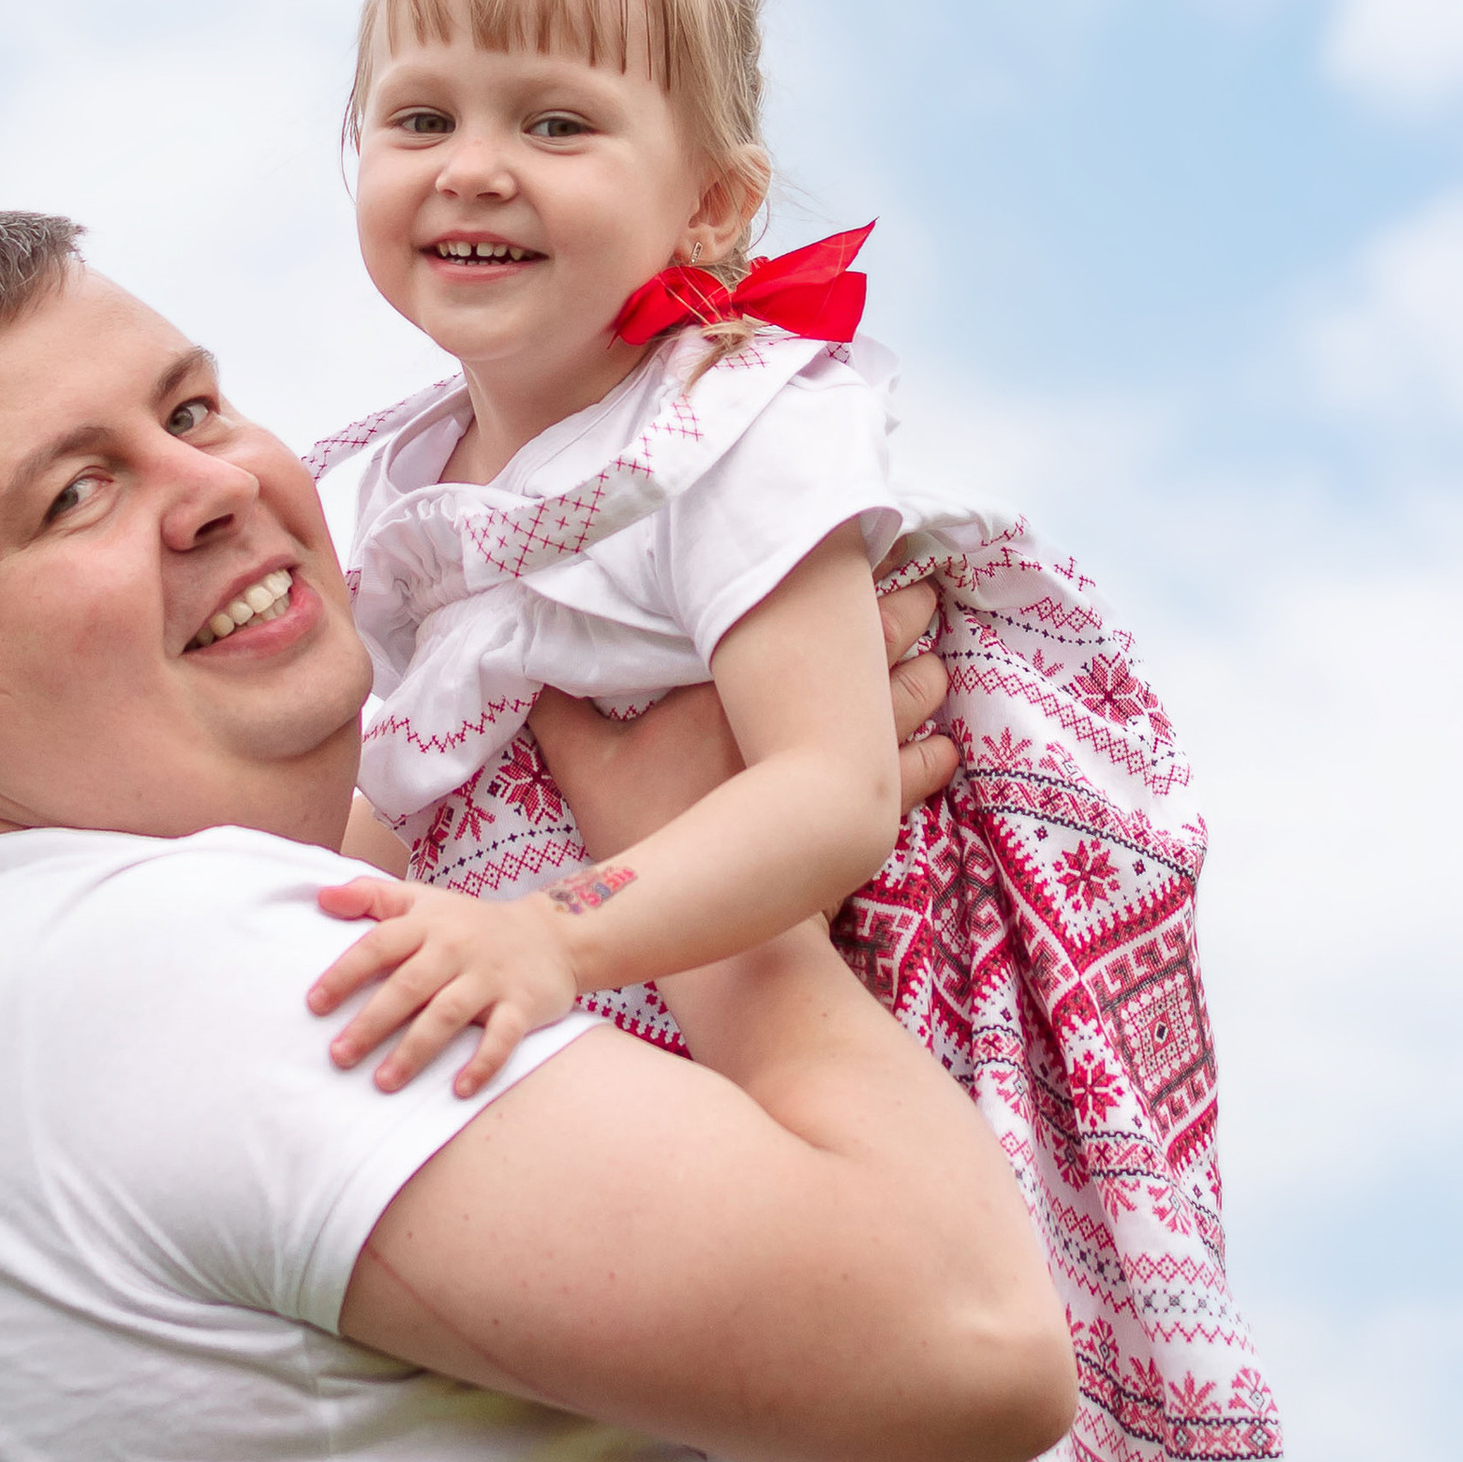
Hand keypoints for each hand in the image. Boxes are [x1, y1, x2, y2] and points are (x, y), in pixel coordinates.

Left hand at [309, 874, 593, 1094]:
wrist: (553, 934)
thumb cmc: (471, 924)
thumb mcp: (423, 900)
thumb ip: (371, 895)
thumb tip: (320, 898)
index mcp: (427, 925)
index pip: (379, 945)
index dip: (345, 974)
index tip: (315, 1005)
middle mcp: (457, 949)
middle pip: (409, 986)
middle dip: (372, 1023)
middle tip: (339, 1056)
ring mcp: (491, 978)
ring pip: (448, 1015)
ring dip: (415, 1050)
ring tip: (384, 1082)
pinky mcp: (523, 1004)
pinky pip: (503, 1037)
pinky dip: (483, 1064)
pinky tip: (458, 1090)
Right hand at [530, 574, 955, 868]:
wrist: (717, 922)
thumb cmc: (654, 835)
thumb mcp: (586, 767)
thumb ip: (558, 712)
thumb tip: (519, 665)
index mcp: (748, 681)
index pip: (807, 609)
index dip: (838, 573)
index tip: (855, 539)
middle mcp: (811, 709)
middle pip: (875, 640)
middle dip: (899, 608)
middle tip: (916, 581)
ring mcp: (850, 758)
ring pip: (912, 696)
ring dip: (922, 674)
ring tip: (932, 649)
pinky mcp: (872, 807)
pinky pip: (922, 768)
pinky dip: (935, 750)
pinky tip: (943, 742)